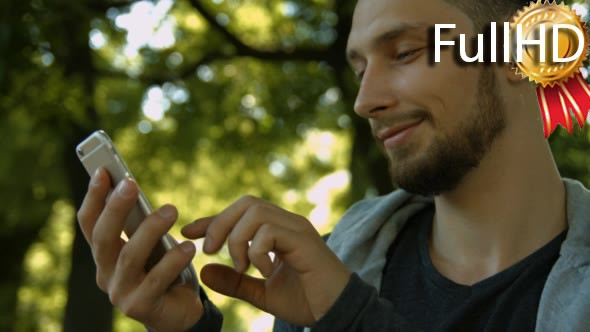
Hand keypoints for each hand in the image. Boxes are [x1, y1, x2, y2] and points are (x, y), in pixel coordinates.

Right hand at [76, 168, 202, 331]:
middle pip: (103, 238)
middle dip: (115, 208)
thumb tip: (131, 186)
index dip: (93, 198)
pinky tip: (190, 247)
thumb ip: (140, 224)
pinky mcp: (140, 307)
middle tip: (131, 183)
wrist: (179, 313)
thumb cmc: (164, 270)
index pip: (89, 224)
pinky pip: (157, 279)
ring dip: (150, 230)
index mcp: (104, 255)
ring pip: (129, 257)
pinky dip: (174, 260)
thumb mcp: (151, 245)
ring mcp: (120, 292)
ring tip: (171, 210)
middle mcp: (105, 274)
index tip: (103, 171)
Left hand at [181, 195, 350, 326]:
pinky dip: (258, 251)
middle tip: (210, 250)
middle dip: (221, 223)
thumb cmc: (306, 301)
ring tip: (242, 266)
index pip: (240, 213)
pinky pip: (270, 232)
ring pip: (256, 212)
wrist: (338, 313)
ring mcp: (297, 228)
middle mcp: (287, 223)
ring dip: (238, 239)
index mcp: (277, 231)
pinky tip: (264, 272)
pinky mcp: (305, 240)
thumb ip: (235, 281)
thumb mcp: (262, 292)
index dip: (212, 220)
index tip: (188, 232)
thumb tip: (204, 271)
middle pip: (246, 203)